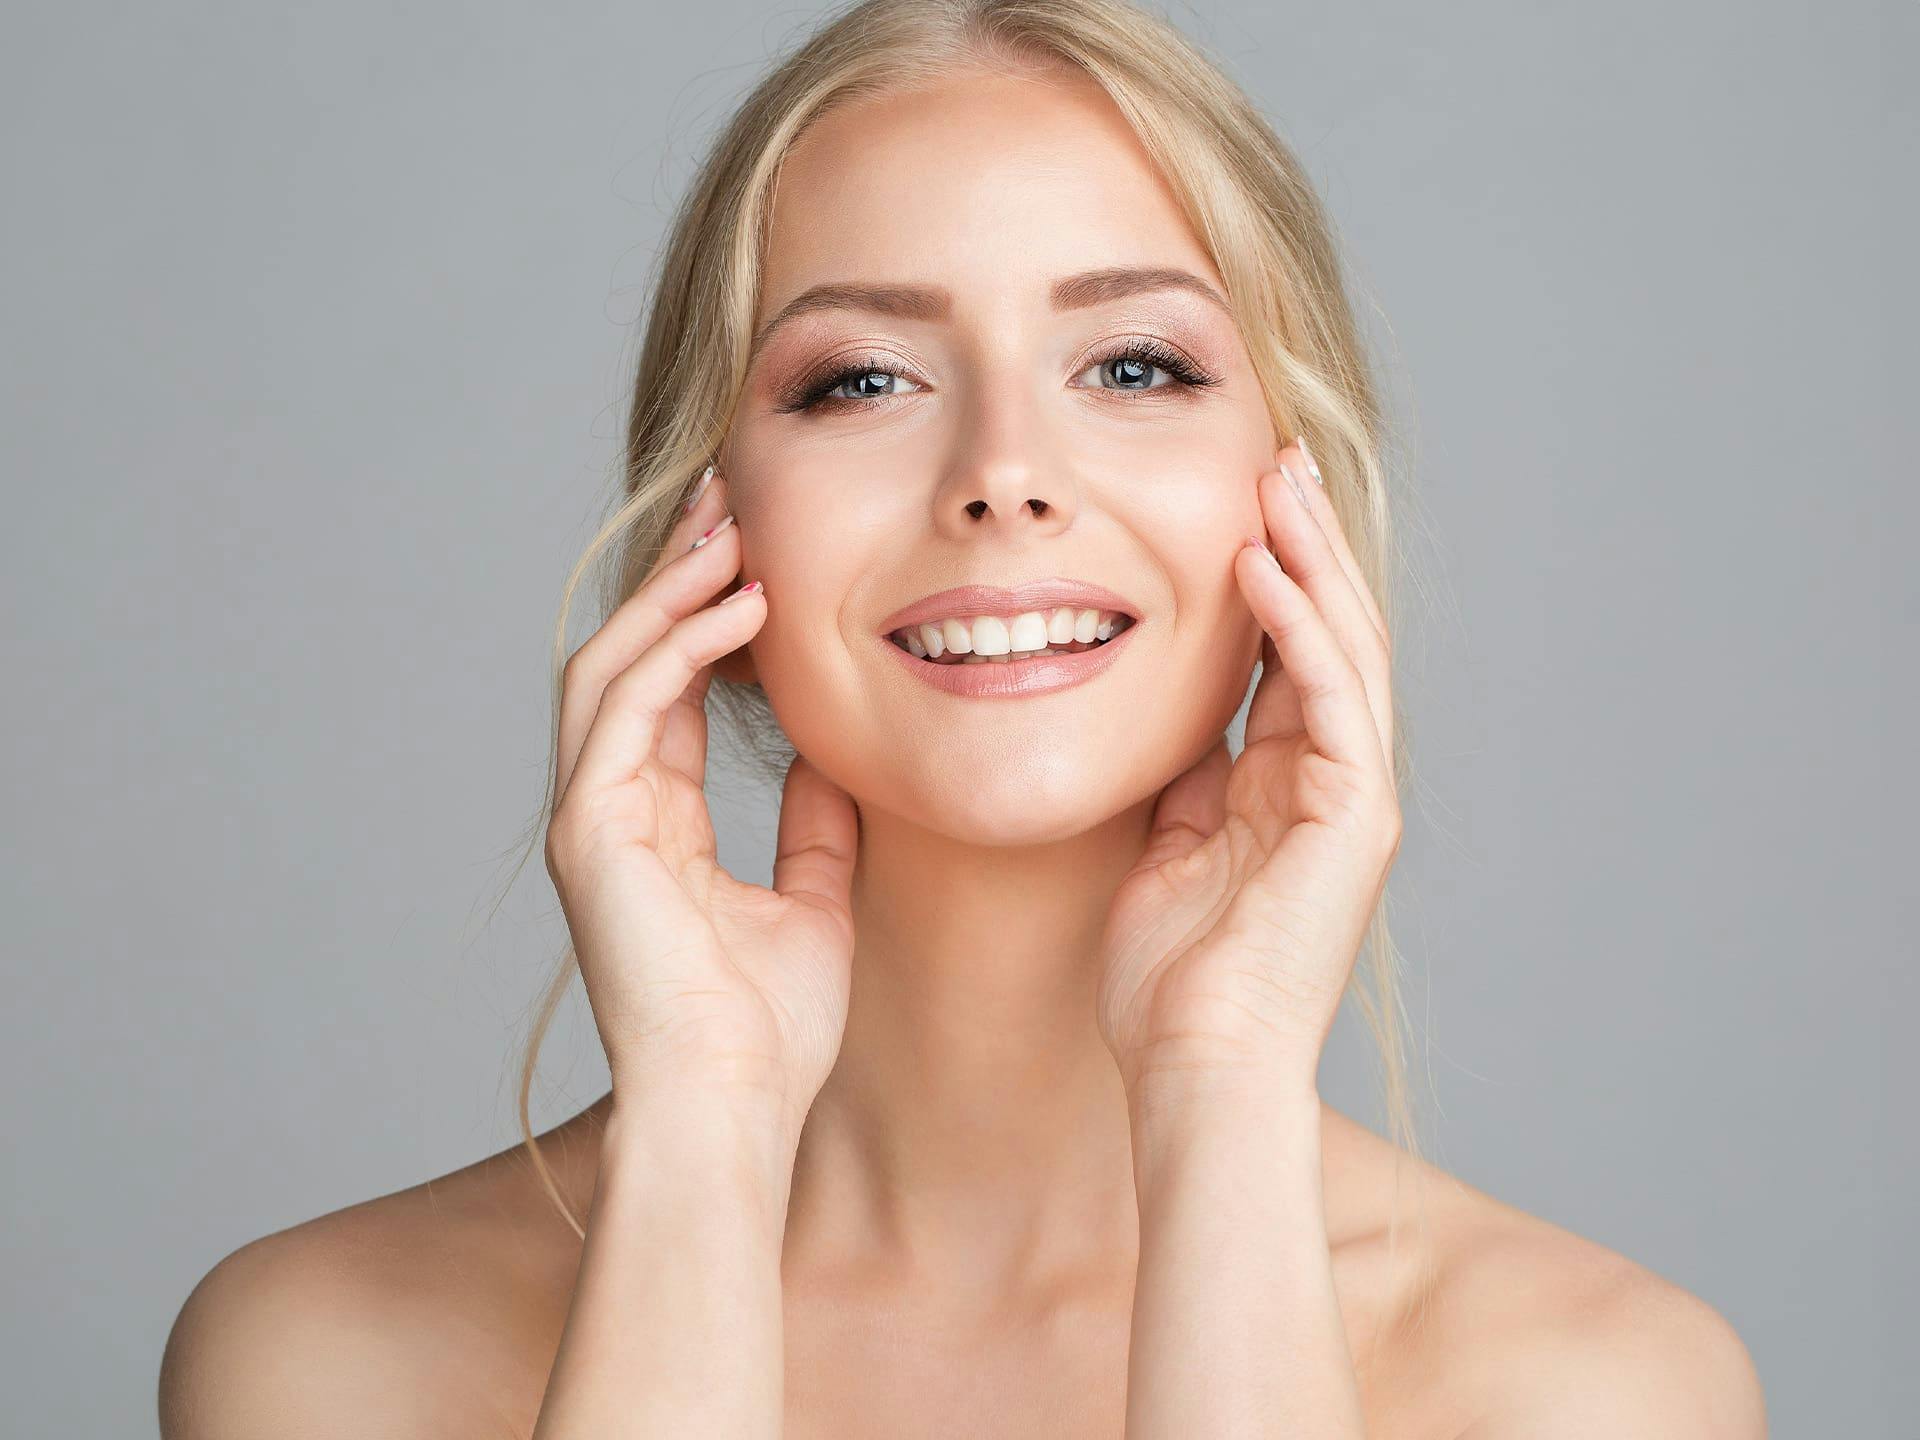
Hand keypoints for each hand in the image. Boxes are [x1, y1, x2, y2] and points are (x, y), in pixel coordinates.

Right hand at [544, 466, 859, 1139]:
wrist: (734, 1108)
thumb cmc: (768, 1031)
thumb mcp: (812, 903)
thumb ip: (813, 828)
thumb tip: (832, 760)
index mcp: (653, 827)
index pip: (668, 695)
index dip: (708, 622)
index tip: (759, 557)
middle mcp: (608, 811)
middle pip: (629, 661)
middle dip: (675, 577)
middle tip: (727, 501)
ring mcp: (590, 818)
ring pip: (613, 665)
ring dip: (670, 589)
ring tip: (729, 526)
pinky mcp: (590, 828)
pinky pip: (626, 704)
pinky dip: (679, 645)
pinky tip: (740, 604)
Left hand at [1096, 440, 1400, 1106]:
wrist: (1195, 1064)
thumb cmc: (1168, 981)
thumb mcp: (1167, 851)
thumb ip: (1184, 783)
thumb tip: (1171, 724)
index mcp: (1289, 786)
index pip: (1289, 655)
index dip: (1268, 576)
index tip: (1235, 502)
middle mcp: (1333, 781)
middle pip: (1328, 633)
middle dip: (1303, 541)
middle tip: (1273, 457)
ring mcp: (1353, 797)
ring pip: (1343, 647)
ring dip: (1311, 557)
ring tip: (1276, 478)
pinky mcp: (1356, 815)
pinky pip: (1332, 696)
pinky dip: (1298, 626)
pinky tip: (1262, 564)